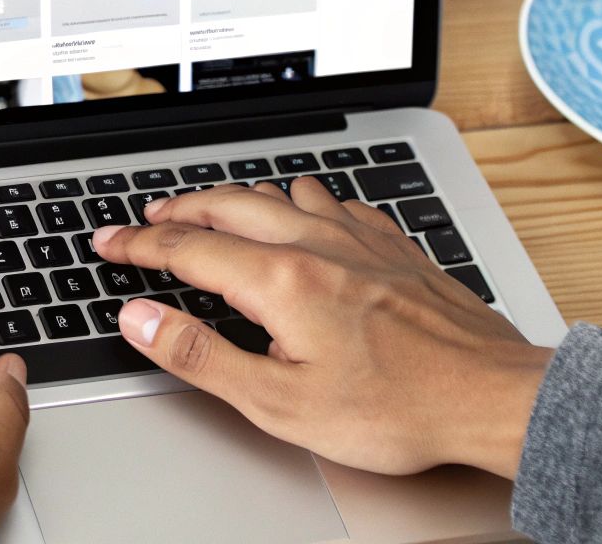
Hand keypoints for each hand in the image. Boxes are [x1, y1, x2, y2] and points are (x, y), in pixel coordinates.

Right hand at [93, 179, 552, 478]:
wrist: (493, 398)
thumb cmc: (397, 410)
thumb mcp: (279, 402)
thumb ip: (200, 357)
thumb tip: (141, 320)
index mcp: (280, 280)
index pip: (186, 247)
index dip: (138, 244)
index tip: (108, 243)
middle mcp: (316, 244)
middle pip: (228, 204)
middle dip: (178, 208)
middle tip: (147, 219)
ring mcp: (360, 238)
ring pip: (280, 191)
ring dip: (235, 196)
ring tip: (213, 207)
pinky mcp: (394, 246)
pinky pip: (335, 200)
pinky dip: (302, 198)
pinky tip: (306, 208)